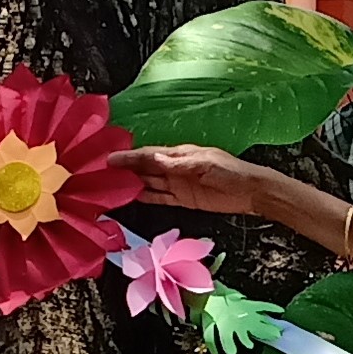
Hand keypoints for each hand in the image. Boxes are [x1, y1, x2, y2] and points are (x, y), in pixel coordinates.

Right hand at [109, 144, 282, 216]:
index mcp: (181, 154)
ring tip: (110, 185)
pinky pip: (160, 197)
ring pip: (149, 182)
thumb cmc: (231, 173)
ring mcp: (178, 184)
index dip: (129, 157)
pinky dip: (145, 196)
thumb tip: (155, 158)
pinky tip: (131, 196)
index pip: (149, 155)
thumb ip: (179, 164)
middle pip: (145, 168)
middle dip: (124, 169)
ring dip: (131, 183)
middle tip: (101, 171)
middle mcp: (176, 167)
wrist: (250, 192)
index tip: (110, 158)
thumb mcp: (206, 165)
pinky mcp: (183, 199)